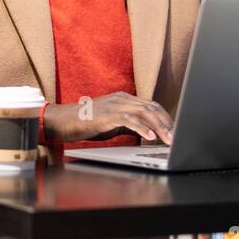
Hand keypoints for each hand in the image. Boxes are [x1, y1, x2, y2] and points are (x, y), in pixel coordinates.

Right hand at [44, 92, 173, 144]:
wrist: (63, 120)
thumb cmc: (86, 123)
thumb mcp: (113, 123)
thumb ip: (130, 125)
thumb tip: (147, 133)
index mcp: (124, 99)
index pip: (151, 104)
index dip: (164, 117)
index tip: (174, 129)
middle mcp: (121, 99)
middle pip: (151, 107)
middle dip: (166, 122)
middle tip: (175, 137)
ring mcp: (114, 105)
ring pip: (143, 112)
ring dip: (158, 126)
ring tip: (167, 139)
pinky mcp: (107, 115)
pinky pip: (128, 120)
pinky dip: (141, 128)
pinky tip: (150, 137)